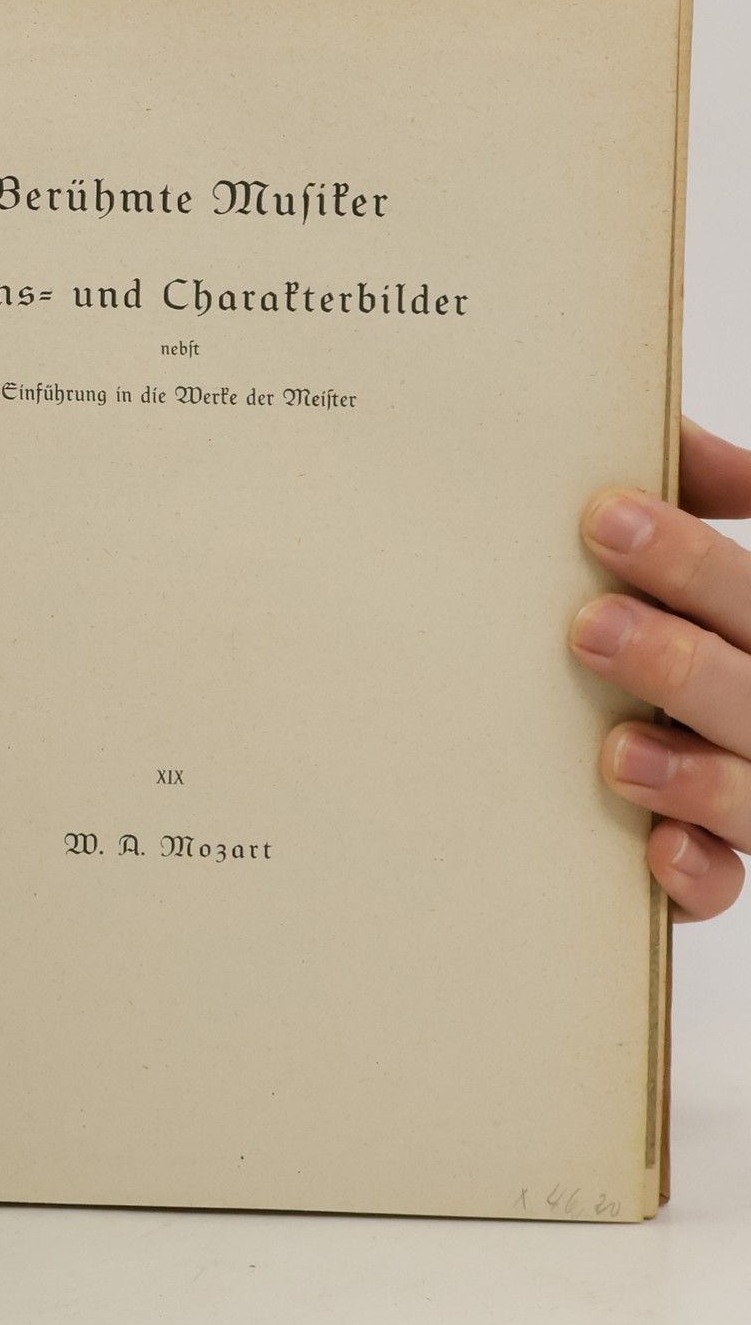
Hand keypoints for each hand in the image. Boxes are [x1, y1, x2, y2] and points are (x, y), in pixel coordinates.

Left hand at [572, 418, 750, 921]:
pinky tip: (657, 849)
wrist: (622, 713)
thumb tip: (686, 442)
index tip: (601, 517)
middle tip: (589, 627)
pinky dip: (699, 871)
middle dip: (677, 657)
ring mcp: (750, 784)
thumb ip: (682, 487)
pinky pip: (725, 882)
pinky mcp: (716, 857)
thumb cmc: (651, 615)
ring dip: (693, 772)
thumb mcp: (663, 555)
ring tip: (616, 749)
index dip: (690, 561)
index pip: (747, 593)